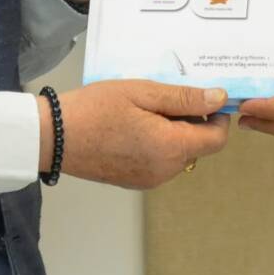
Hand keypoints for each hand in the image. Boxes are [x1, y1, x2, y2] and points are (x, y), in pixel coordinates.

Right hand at [53, 80, 230, 187]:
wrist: (54, 137)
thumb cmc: (95, 109)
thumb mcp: (142, 92)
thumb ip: (183, 98)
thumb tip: (219, 99)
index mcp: (170, 148)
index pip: (217, 139)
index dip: (216, 117)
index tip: (202, 98)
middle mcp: (165, 171)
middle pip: (198, 147)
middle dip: (191, 122)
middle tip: (162, 98)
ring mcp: (149, 180)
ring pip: (179, 155)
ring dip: (173, 133)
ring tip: (143, 111)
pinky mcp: (135, 182)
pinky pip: (161, 162)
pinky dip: (158, 145)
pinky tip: (133, 127)